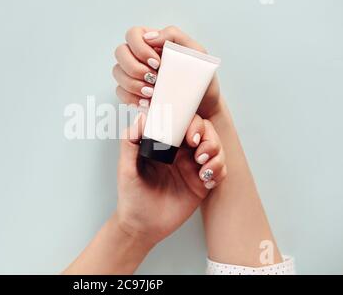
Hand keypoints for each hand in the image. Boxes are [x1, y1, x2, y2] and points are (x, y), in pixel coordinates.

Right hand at [113, 26, 221, 117]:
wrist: (202, 104)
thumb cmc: (199, 76)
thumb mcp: (194, 51)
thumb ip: (173, 35)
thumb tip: (148, 36)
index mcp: (152, 41)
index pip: (132, 34)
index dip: (140, 48)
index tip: (157, 63)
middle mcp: (138, 56)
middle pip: (120, 52)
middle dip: (135, 68)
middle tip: (154, 79)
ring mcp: (132, 74)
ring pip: (117, 73)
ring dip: (133, 84)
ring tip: (152, 93)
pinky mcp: (131, 92)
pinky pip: (120, 92)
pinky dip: (131, 98)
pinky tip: (146, 102)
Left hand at [116, 113, 226, 245]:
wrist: (141, 226)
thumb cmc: (131, 196)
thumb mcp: (126, 168)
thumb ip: (130, 141)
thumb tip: (141, 117)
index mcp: (164, 143)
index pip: (183, 122)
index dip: (192, 123)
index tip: (190, 137)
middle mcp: (180, 152)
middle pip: (205, 132)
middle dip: (208, 138)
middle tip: (199, 153)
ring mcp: (192, 167)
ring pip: (215, 148)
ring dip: (216, 154)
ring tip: (203, 169)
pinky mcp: (201, 184)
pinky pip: (219, 170)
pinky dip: (219, 171)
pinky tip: (207, 181)